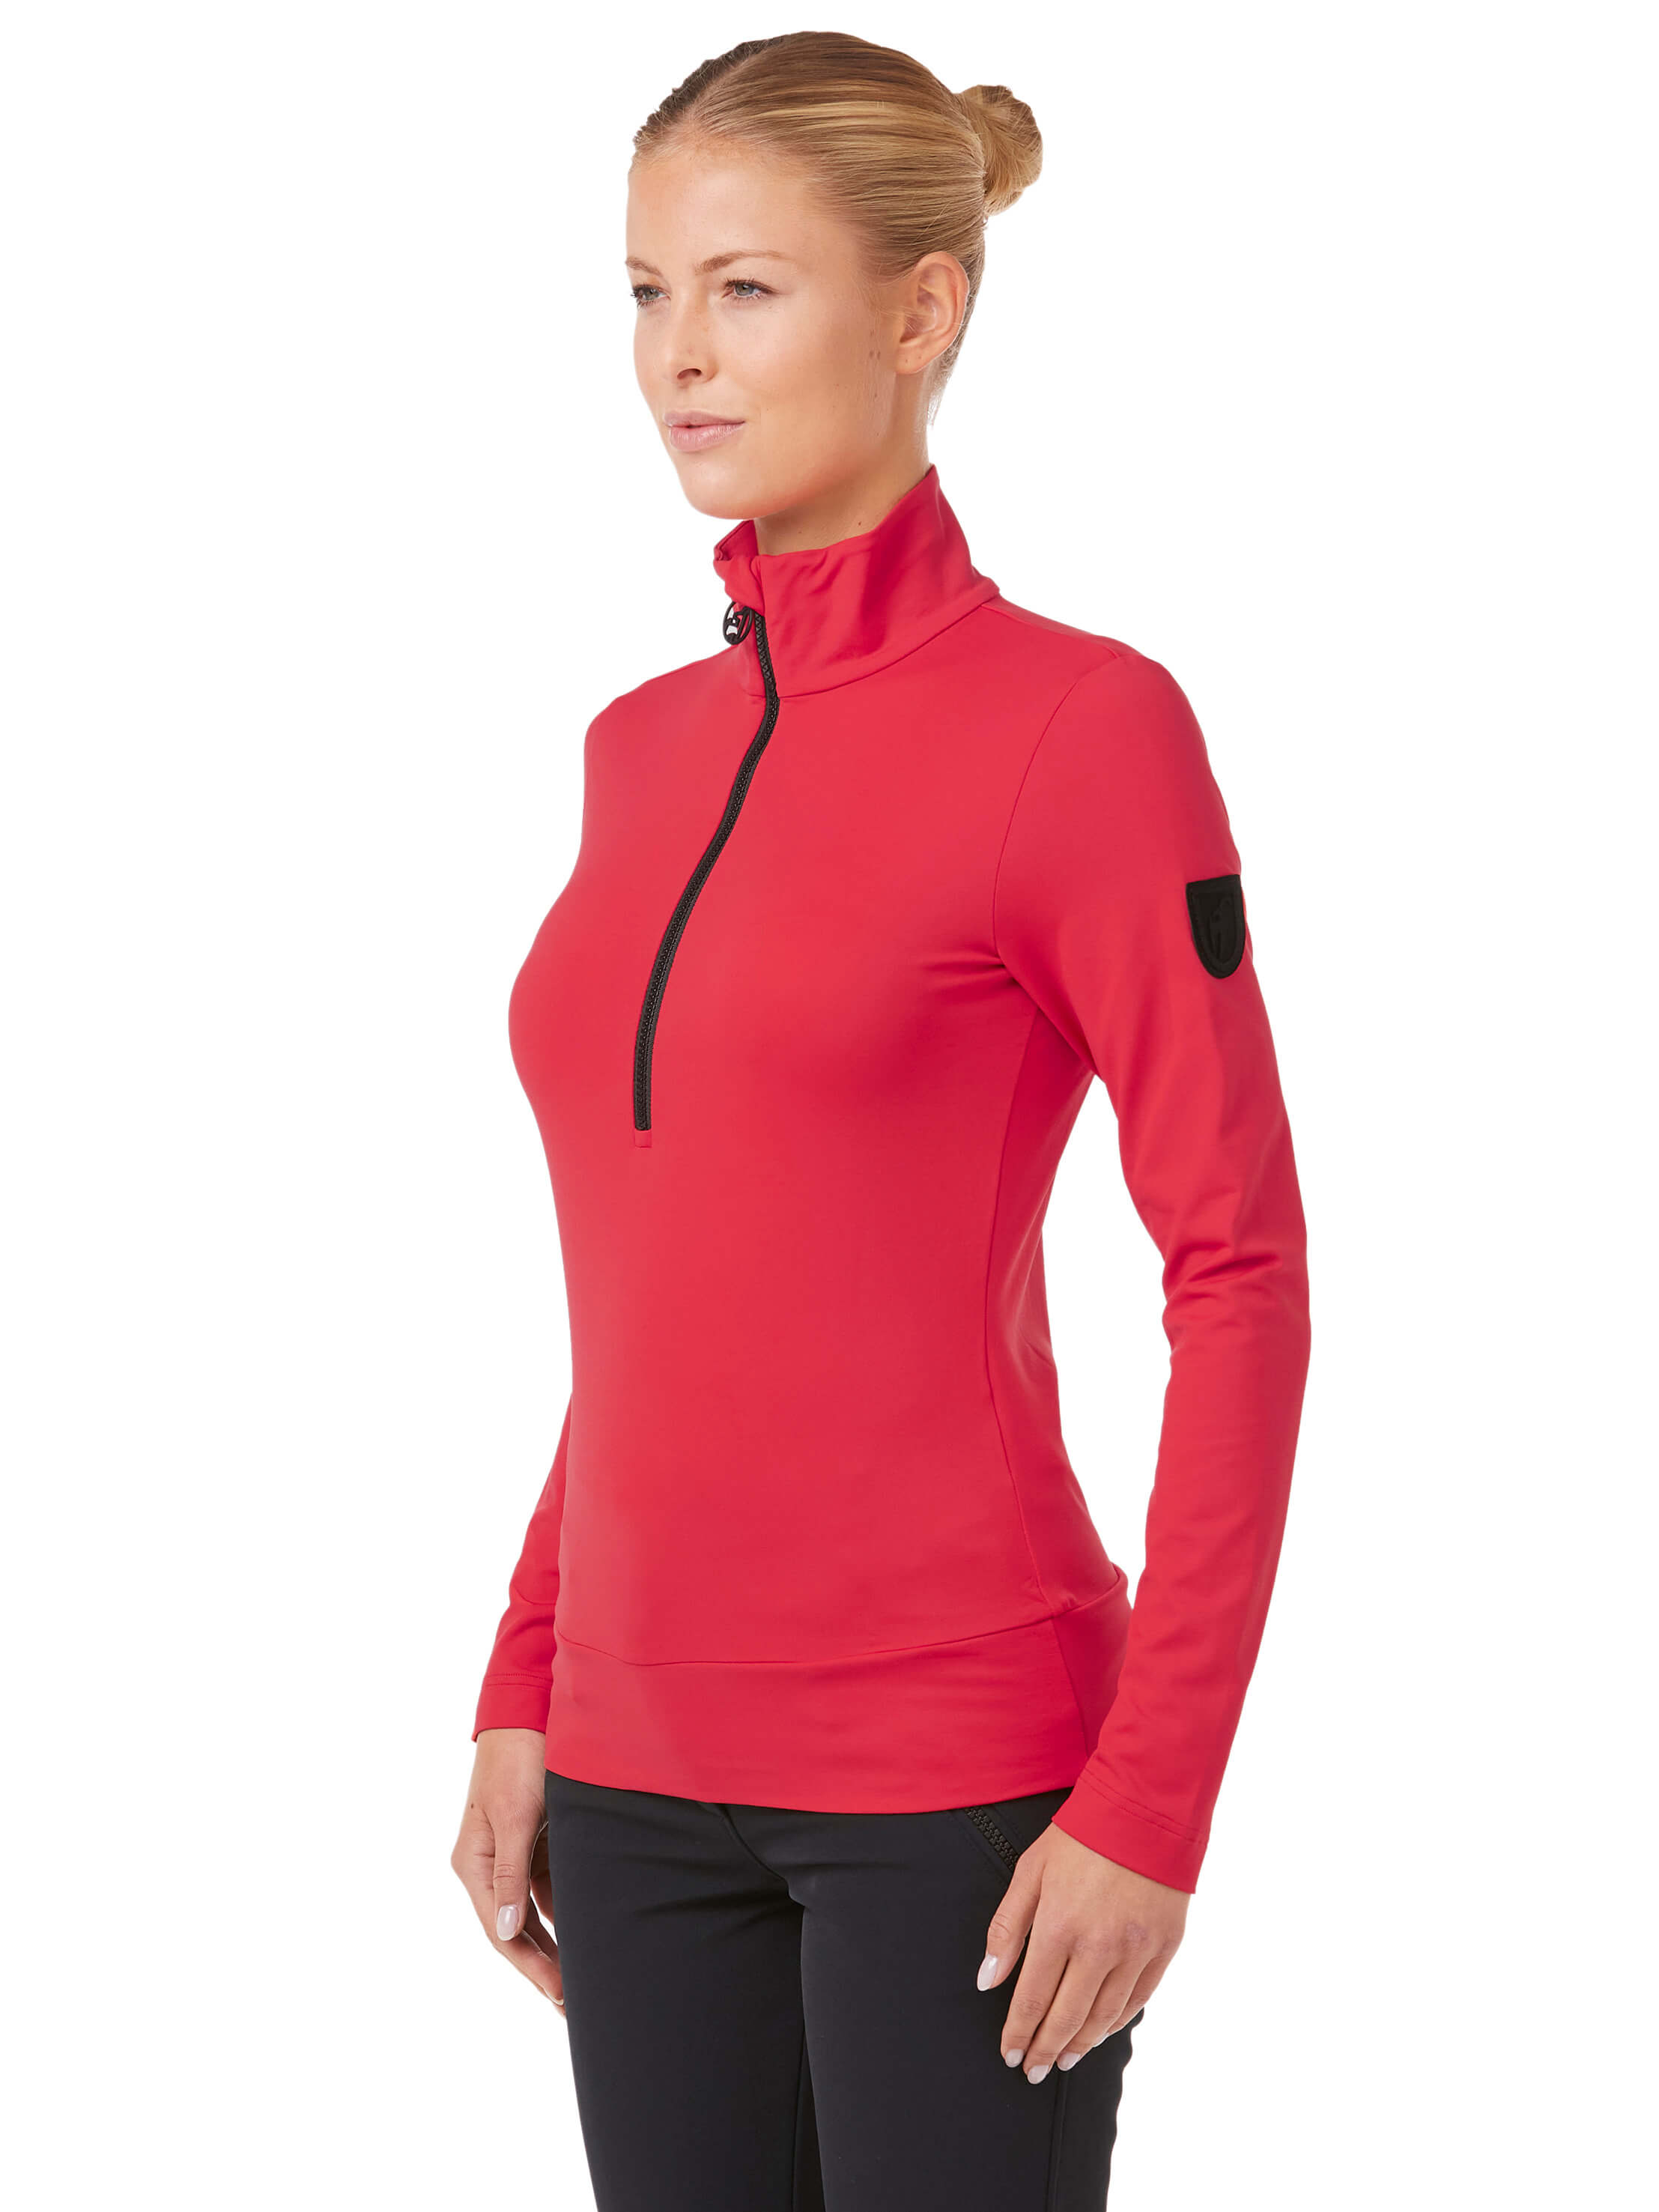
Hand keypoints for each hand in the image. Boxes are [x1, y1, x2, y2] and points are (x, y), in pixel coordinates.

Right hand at [451, 1727, 563, 2008]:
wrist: (529, 1706)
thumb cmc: (519, 1756)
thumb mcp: (516, 1814)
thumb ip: (511, 1873)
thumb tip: (508, 1930)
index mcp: (474, 1862)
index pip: (502, 1931)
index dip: (531, 1966)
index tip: (561, 1995)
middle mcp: (489, 1862)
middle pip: (517, 1928)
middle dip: (544, 1965)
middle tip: (574, 2004)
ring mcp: (513, 1850)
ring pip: (535, 1910)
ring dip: (557, 1940)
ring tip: (586, 1977)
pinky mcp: (535, 1837)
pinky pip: (550, 1883)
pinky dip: (567, 1906)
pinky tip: (590, 1928)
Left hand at [975, 1824, 1187, 2078]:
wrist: (1144, 1811)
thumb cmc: (1079, 1837)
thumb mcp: (1030, 1872)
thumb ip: (1007, 1928)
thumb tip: (987, 1980)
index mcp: (1059, 1927)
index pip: (1032, 1999)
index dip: (1018, 2033)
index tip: (1009, 2055)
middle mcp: (1098, 1948)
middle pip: (1067, 2017)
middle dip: (1045, 2049)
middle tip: (1033, 2070)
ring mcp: (1135, 1951)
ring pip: (1103, 2017)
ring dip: (1080, 2044)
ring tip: (1064, 2060)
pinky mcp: (1164, 1948)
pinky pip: (1138, 2000)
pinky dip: (1116, 2022)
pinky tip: (1101, 2032)